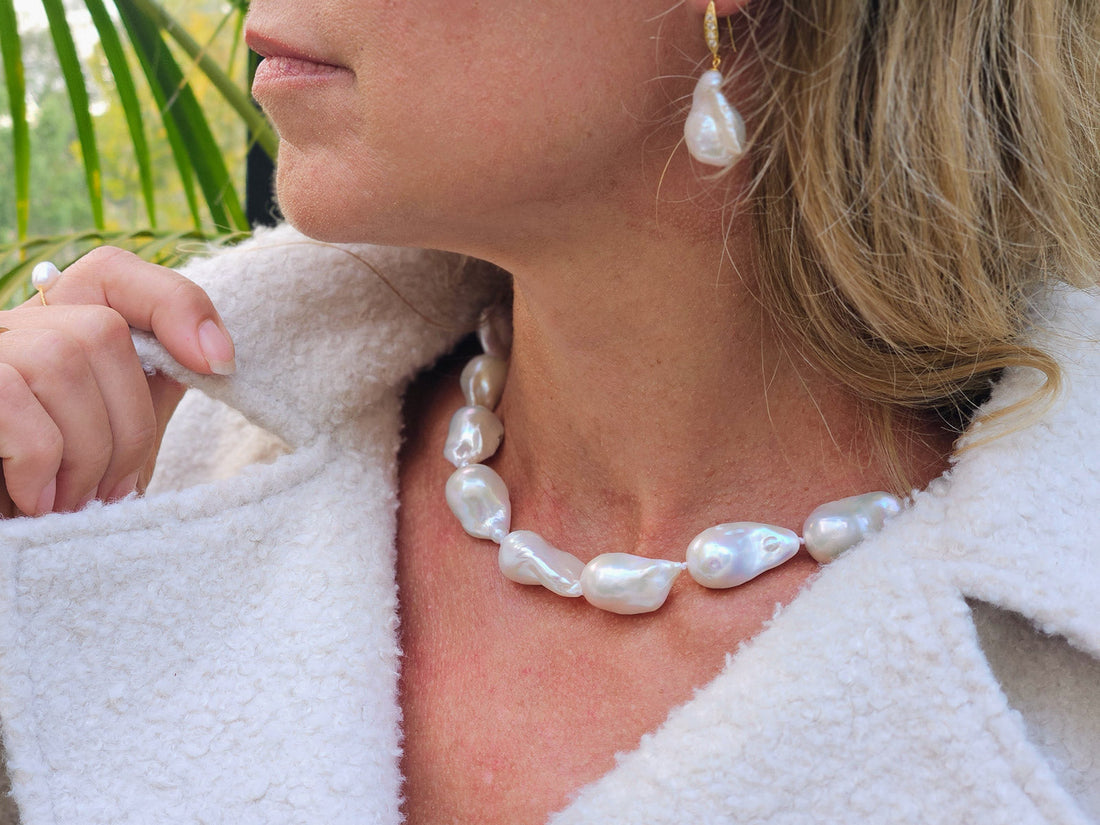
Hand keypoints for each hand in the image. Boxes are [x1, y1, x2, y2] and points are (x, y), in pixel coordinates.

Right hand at [0, 246, 234, 517]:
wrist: (8, 546)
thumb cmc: (53, 502)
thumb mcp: (111, 443)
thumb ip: (148, 392)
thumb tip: (214, 356)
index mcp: (50, 331)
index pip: (112, 273)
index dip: (175, 304)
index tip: (221, 365)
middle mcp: (9, 329)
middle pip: (101, 330)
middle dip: (129, 423)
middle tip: (112, 490)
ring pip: (62, 359)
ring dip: (86, 451)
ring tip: (72, 503)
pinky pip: (14, 400)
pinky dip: (40, 463)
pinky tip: (36, 503)